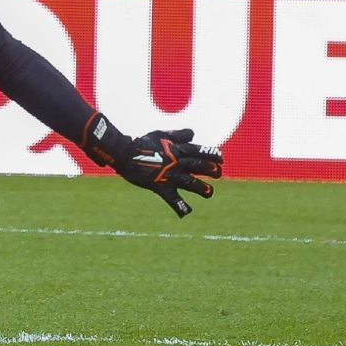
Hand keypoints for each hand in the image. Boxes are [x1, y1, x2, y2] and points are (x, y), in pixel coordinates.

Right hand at [80, 115, 223, 216]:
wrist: (124, 153)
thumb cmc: (142, 142)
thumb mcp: (161, 133)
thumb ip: (178, 135)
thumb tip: (193, 133)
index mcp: (177, 150)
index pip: (199, 151)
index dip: (212, 154)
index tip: (221, 158)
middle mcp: (177, 163)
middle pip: (199, 166)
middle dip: (212, 170)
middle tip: (219, 173)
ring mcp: (169, 175)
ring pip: (191, 183)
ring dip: (202, 189)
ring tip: (209, 193)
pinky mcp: (161, 186)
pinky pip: (172, 199)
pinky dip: (180, 207)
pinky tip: (187, 213)